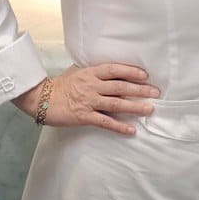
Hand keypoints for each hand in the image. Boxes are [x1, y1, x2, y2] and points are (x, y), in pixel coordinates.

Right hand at [11, 63, 160, 135]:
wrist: (42, 99)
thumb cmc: (61, 84)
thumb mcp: (77, 71)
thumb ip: (94, 71)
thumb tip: (112, 69)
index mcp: (91, 73)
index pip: (115, 69)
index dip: (131, 71)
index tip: (145, 75)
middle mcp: (92, 86)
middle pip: (120, 86)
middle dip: (140, 89)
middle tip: (156, 92)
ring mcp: (89, 101)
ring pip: (116, 104)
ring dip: (135, 107)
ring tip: (150, 109)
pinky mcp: (84, 116)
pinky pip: (105, 122)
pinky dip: (119, 126)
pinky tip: (131, 130)